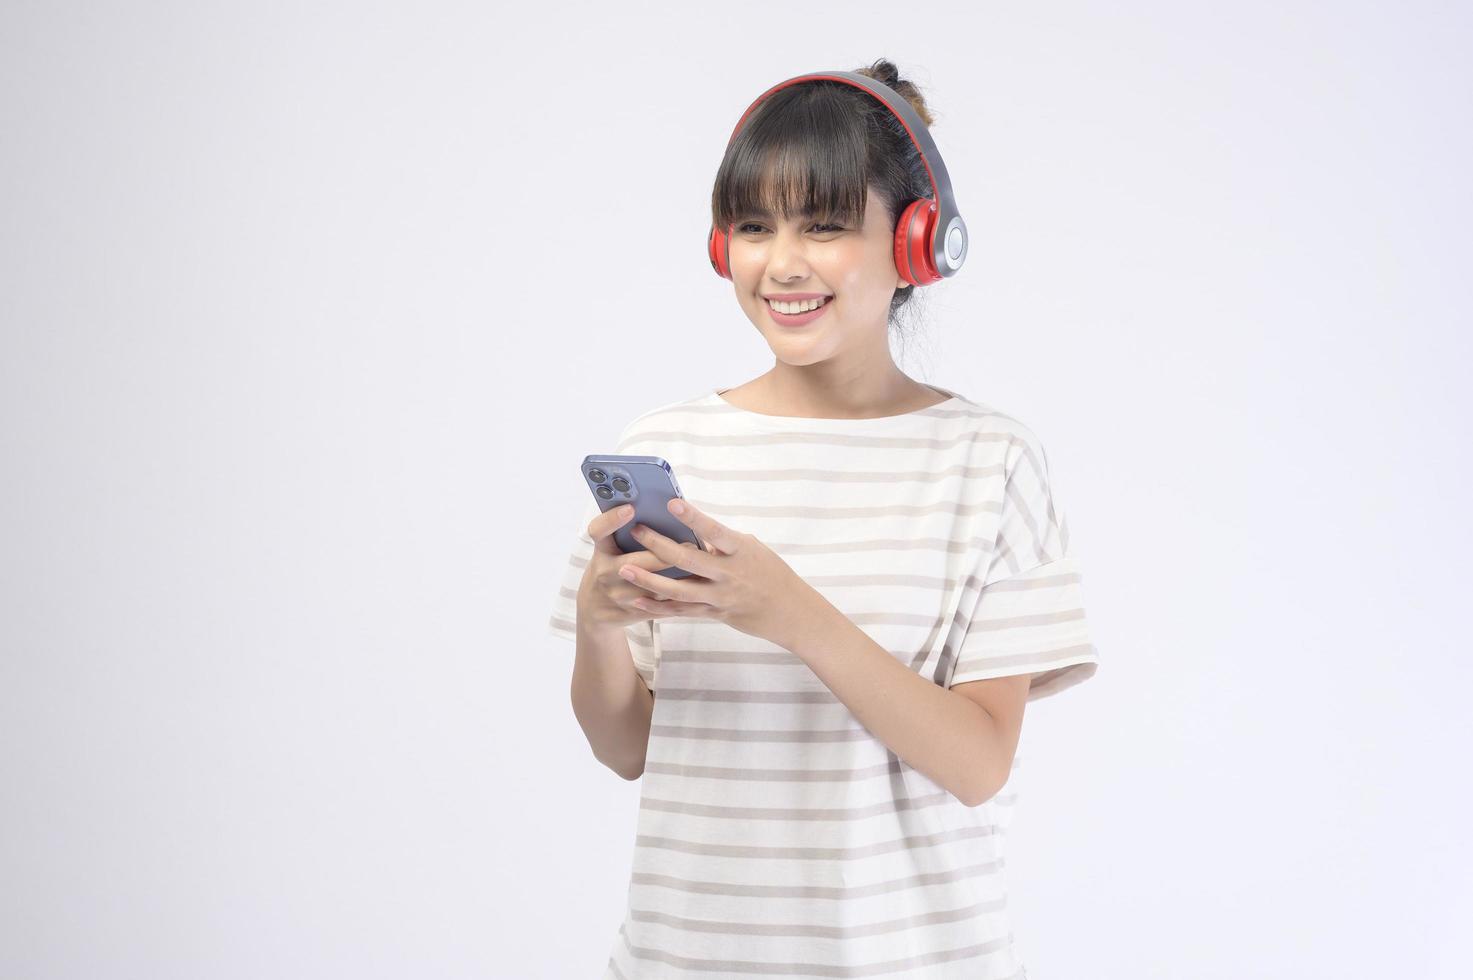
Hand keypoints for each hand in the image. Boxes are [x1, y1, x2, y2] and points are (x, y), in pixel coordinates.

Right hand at [576, 503, 690, 631]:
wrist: (594, 610)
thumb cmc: (608, 569)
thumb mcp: (609, 551)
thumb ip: (627, 535)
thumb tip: (663, 514)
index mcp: (601, 551)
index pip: (600, 531)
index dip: (612, 519)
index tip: (630, 508)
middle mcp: (605, 573)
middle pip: (640, 562)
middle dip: (668, 553)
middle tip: (691, 543)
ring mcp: (618, 596)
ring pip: (656, 587)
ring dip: (680, 577)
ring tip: (701, 566)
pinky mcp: (632, 613)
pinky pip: (661, 605)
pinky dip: (680, 596)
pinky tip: (696, 587)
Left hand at [615, 497, 824, 646]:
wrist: (791, 612)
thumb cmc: (770, 572)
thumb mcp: (751, 549)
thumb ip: (722, 542)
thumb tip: (691, 529)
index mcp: (740, 551)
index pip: (714, 530)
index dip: (693, 517)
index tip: (672, 503)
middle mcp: (729, 574)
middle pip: (689, 559)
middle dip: (659, 545)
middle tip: (636, 532)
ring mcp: (721, 597)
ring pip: (679, 590)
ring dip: (649, 580)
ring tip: (624, 570)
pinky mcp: (715, 614)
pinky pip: (683, 612)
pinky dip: (659, 607)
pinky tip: (638, 600)